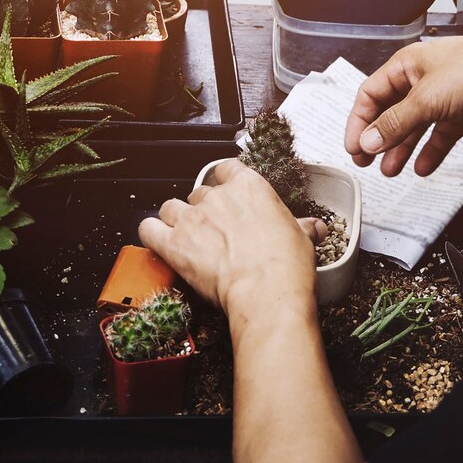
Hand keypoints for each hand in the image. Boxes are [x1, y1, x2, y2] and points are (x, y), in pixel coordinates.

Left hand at [138, 159, 323, 316]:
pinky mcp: (174, 243)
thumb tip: (314, 227)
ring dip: (175, 219)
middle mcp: (217, 198)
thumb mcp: (302, 239)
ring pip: (171, 207)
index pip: (226, 169)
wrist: (267, 293)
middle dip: (203, 210)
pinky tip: (158, 240)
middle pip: (199, 192)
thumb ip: (303, 227)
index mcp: (249, 188)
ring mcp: (192, 219)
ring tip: (184, 235)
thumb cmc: (286, 267)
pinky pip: (148, 228)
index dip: (224, 182)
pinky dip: (150, 233)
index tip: (227, 194)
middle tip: (213, 231)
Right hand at [345, 30, 462, 175]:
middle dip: (377, 138)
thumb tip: (368, 141)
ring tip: (390, 169)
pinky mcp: (461, 111)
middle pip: (389, 113)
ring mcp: (441, 97)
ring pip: (413, 127)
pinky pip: (439, 135)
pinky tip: (423, 166)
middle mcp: (420, 80)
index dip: (358, 122)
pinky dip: (431, 151)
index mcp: (405, 67)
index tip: (353, 145)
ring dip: (401, 149)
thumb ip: (394, 124)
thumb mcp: (426, 99)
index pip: (370, 96)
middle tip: (365, 160)